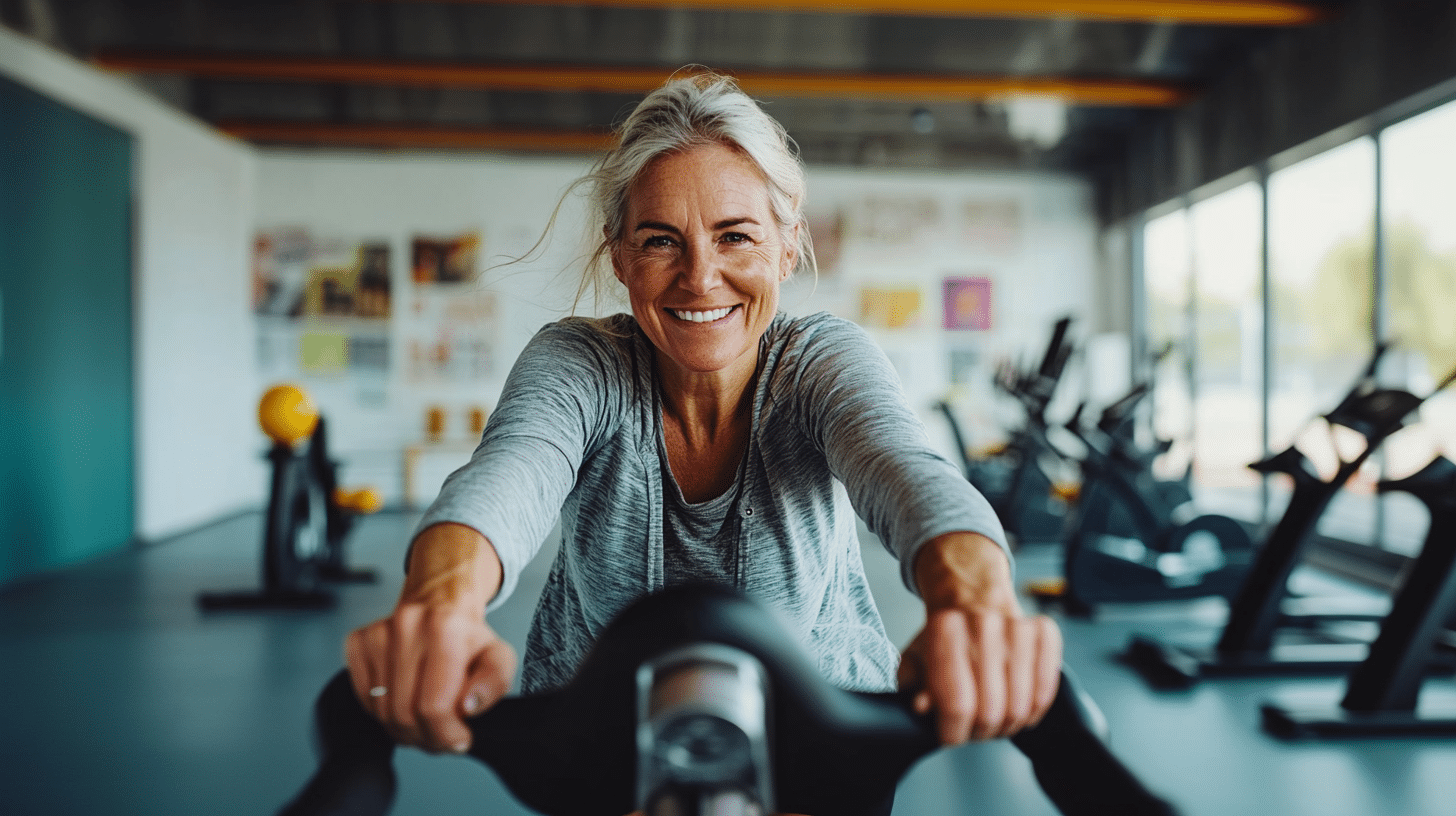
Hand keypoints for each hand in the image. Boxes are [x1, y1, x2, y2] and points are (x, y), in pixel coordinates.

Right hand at [343, 523, 514, 753]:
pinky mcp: (358, 642)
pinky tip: (404, 700)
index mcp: (446, 629)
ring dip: (404, 729)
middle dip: (426, 737)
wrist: (439, 600)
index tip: (458, 738)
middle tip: (442, 736)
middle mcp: (407, 627)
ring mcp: (377, 635)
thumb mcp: (498, 656)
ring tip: (425, 721)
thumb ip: (494, 683)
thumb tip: (468, 706)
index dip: (446, 734)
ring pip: (381, 711)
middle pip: (404, 713)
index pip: (434, 706)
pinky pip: (363, 698)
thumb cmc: (467, 634)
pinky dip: (383, 711)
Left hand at [898, 532, 1061, 744]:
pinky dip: (1032, 711)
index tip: (951, 736)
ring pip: (1019, 707)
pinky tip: (1018, 708)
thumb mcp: (916, 656)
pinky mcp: (1044, 632)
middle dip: (979, 732)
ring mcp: (1017, 626)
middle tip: (973, 729)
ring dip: (1006, 726)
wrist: (972, 596)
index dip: (954, 732)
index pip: (956, 704)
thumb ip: (912, 682)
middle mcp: (983, 624)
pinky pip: (1045, 691)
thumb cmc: (944, 636)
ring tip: (994, 721)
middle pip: (989, 711)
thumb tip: (922, 706)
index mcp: (945, 629)